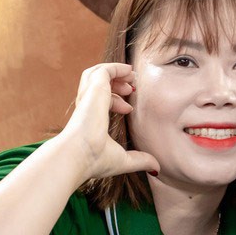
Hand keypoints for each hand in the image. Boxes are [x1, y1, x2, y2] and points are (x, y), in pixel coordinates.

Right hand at [56, 62, 160, 182]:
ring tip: (131, 75)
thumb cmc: (94, 160)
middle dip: (116, 83)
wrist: (79, 155)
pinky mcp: (94, 88)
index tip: (129, 109)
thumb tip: (156, 167)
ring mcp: (88, 96)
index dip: (117, 102)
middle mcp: (86, 106)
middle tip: (132, 87)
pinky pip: (104, 70)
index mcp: (89, 120)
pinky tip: (129, 70)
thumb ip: (140, 160)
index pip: (101, 103)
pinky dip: (116, 67)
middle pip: (98, 85)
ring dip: (115, 72)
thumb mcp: (123, 160)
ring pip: (97, 74)